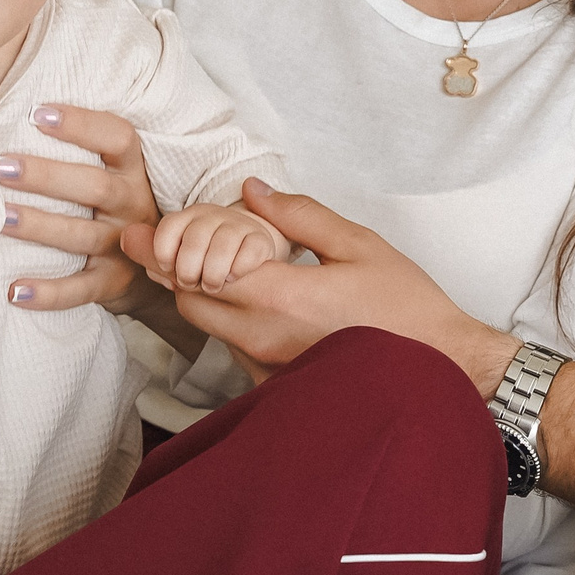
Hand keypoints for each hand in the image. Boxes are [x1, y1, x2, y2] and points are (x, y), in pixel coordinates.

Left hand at [0, 104, 164, 315]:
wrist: (155, 266)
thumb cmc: (114, 206)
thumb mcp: (116, 174)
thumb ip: (82, 151)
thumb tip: (12, 118)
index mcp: (134, 171)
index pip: (117, 137)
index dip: (81, 124)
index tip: (36, 113)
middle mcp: (133, 205)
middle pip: (94, 187)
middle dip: (46, 175)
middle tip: (0, 165)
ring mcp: (124, 247)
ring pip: (81, 236)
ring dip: (39, 226)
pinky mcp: (112, 283)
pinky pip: (80, 290)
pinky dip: (48, 293)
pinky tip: (15, 291)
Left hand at [121, 179, 516, 391]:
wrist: (442, 369)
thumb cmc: (407, 306)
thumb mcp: (358, 244)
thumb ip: (299, 215)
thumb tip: (251, 190)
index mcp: (277, 295)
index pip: (194, 269)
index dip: (160, 248)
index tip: (132, 232)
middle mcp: (262, 336)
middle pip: (190, 300)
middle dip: (176, 270)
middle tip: (168, 242)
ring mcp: (269, 366)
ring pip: (211, 327)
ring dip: (204, 296)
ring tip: (214, 266)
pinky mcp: (280, 384)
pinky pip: (236, 350)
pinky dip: (231, 323)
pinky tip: (254, 304)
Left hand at [148, 201, 289, 294]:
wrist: (246, 252)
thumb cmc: (205, 259)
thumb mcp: (175, 256)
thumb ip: (151, 253)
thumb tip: (126, 238)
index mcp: (186, 218)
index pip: (168, 229)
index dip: (162, 254)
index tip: (168, 270)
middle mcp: (211, 216)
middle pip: (195, 239)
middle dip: (189, 271)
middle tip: (192, 284)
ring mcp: (238, 225)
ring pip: (223, 246)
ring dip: (214, 274)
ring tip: (212, 285)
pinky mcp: (261, 239)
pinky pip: (249, 252)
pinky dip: (239, 270)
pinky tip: (234, 276)